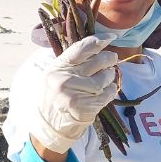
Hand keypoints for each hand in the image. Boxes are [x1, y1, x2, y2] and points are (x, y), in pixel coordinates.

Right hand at [29, 35, 118, 153]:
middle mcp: (65, 79)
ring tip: (107, 76)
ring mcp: (75, 94)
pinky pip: (106, 94)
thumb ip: (72, 62)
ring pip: (104, 78)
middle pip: (97, 62)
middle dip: (109, 59)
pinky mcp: (84, 108)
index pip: (81, 48)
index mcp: (58, 67)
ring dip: (110, 76)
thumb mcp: (55, 74)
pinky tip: (107, 90)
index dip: (99, 41)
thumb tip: (97, 47)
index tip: (110, 38)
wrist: (48, 124)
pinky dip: (110, 91)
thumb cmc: (54, 96)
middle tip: (112, 59)